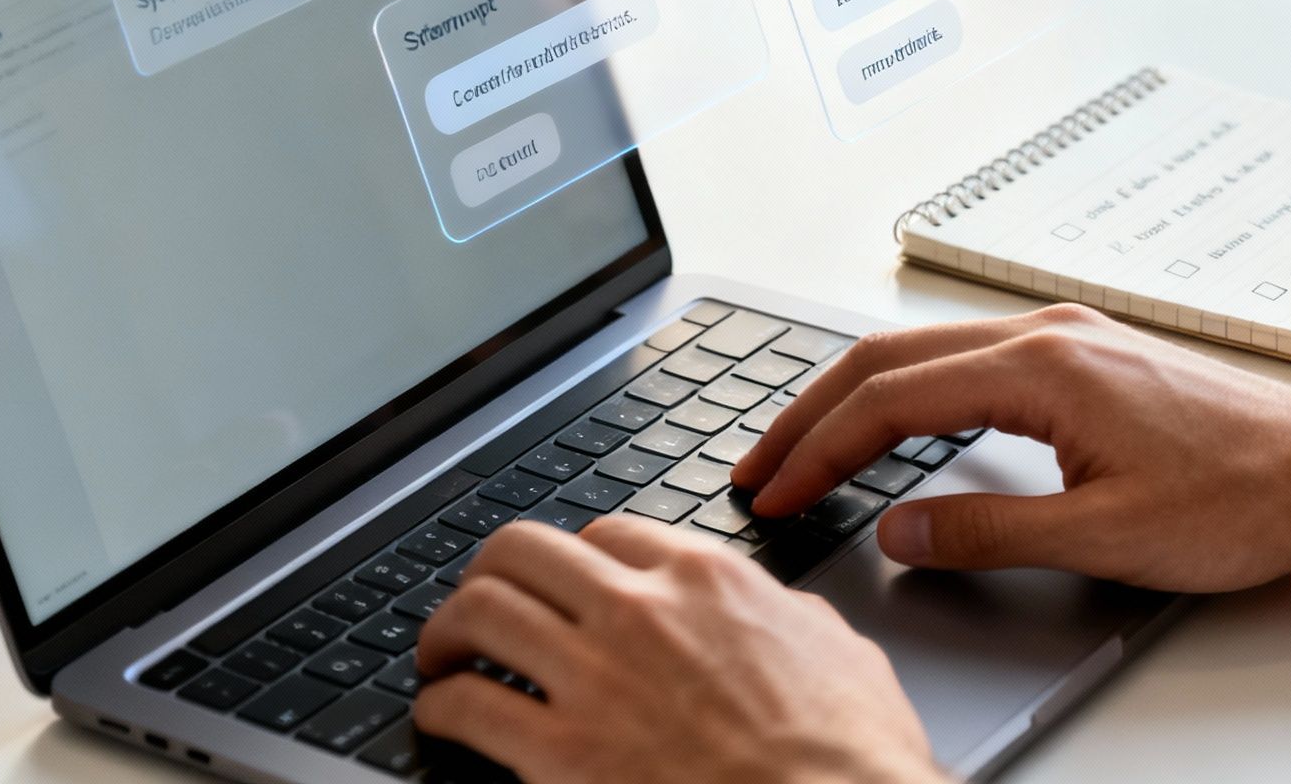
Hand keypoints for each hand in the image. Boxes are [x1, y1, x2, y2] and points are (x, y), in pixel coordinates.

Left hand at [414, 516, 940, 783]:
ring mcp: (596, 677)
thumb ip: (793, 621)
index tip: (565, 583)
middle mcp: (642, 610)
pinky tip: (441, 717)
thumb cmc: (852, 758)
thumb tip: (785, 618)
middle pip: (524, 550)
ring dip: (447, 630)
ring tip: (442, 654)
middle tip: (480, 603)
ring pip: (480, 610)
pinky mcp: (562, 752)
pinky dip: (439, 707)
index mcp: (710, 579)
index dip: (576, 559)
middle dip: (491, 573)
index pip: (610, 532)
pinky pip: (466, 704)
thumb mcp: (842, 656)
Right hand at [732, 303, 1290, 592]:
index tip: (774, 493)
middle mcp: (1047, 334)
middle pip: (888, 361)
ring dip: (857, 401)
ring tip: (808, 452)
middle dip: (811, 414)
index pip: (889, 400)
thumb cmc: (1242, 497)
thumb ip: (984, 532)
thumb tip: (897, 532)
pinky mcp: (1089, 357)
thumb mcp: (1102, 536)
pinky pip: (968, 364)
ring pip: (925, 356)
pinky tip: (900, 430)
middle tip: (757, 469)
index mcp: (1042, 366)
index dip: (817, 451)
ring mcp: (1069, 338)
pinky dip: (911, 397)